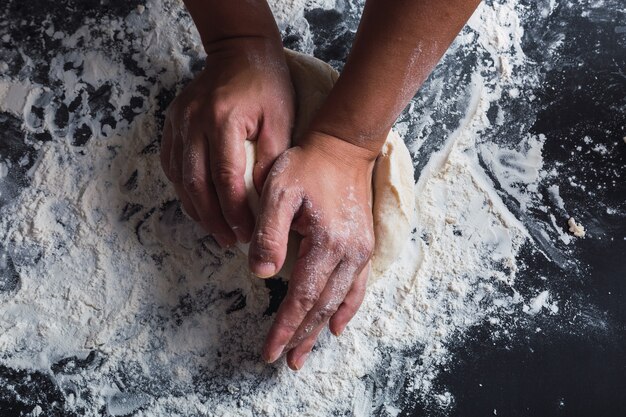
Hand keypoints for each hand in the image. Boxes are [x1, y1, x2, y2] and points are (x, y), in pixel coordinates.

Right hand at [160, 37, 294, 246]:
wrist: (239, 50)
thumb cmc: (267, 84)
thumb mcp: (281, 118)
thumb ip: (271, 158)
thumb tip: (264, 198)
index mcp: (223, 119)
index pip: (225, 178)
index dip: (235, 211)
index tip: (247, 233)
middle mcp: (193, 121)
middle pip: (196, 183)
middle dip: (213, 219)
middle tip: (229, 241)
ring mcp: (178, 121)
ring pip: (180, 177)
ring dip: (196, 209)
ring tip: (215, 230)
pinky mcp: (172, 122)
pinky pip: (171, 163)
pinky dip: (183, 188)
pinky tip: (197, 204)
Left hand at [249, 132, 377, 369]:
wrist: (343, 147)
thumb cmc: (307, 166)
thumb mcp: (279, 191)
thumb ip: (269, 234)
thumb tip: (260, 274)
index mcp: (326, 243)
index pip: (301, 297)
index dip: (284, 327)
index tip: (269, 350)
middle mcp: (348, 254)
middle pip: (321, 306)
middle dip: (301, 336)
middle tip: (285, 361)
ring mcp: (360, 251)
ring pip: (339, 302)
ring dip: (321, 330)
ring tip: (306, 353)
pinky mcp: (363, 246)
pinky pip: (357, 288)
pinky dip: (346, 310)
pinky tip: (338, 325)